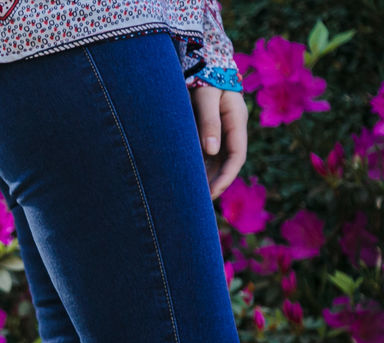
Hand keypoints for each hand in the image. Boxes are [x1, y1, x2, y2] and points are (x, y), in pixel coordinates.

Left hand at [190, 85, 247, 199]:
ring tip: (188, 197)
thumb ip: (209, 121)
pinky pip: (205, 153)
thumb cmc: (204, 75)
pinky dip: (197, 167)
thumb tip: (212, 150)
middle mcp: (231, 128)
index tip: (212, 193)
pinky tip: (183, 179)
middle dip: (215, 183)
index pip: (237, 156)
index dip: (226, 177)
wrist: (200, 60)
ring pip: (216, 160)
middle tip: (196, 204)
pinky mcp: (208, 130)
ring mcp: (221, 130)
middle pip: (227, 163)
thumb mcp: (206, 96)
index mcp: (237, 120)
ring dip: (205, 178)